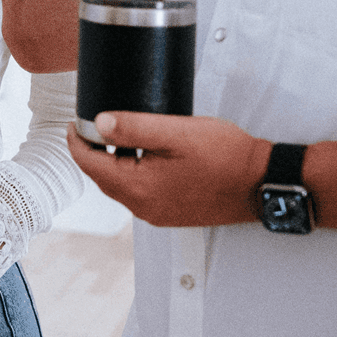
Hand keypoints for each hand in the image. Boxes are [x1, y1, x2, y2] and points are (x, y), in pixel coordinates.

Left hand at [67, 112, 270, 226]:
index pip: (89, 165)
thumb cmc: (227, 157)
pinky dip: (134, 173)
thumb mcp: (176, 132)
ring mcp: (158, 214)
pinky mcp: (171, 213)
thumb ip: (134, 127)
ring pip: (121, 186)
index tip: (75, 123)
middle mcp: (144, 208)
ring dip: (114, 163)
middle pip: (102, 178)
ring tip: (121, 135)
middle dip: (94, 151)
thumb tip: (100, 122)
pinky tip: (147, 155)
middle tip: (94, 125)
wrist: (262, 182)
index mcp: (139, 189)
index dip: (77, 141)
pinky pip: (140, 193)